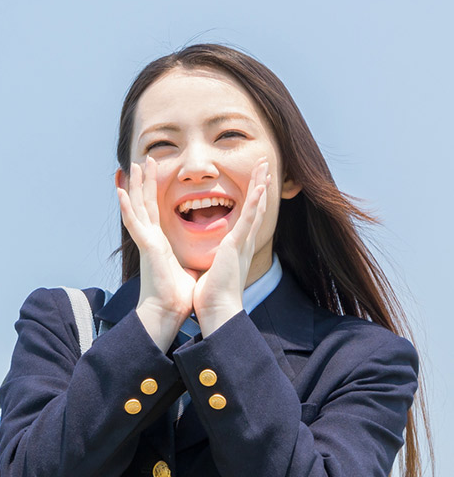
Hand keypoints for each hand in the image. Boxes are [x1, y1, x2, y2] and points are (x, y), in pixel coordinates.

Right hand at [117, 156, 195, 351]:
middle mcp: (150, 241)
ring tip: (133, 166)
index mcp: (159, 244)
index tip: (150, 176)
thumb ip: (187, 260)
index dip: (152, 194)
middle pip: (144, 205)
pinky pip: (134, 223)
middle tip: (141, 161)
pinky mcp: (147, 248)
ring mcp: (146, 243)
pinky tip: (122, 192)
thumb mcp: (186, 269)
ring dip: (134, 186)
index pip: (154, 213)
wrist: (166, 313)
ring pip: (137, 208)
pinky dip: (127, 207)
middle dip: (143, 182)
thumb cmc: (176, 298)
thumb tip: (199, 260)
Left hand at [192, 159, 270, 335]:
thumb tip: (211, 261)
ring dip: (260, 186)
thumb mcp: (213, 271)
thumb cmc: (212, 297)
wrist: (217, 311)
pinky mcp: (236, 247)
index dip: (253, 199)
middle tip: (265, 165)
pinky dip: (255, 203)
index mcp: (237, 249)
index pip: (247, 219)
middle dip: (260, 185)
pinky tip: (261, 186)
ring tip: (264, 166)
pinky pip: (248, 221)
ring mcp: (242, 244)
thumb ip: (215, 261)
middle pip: (256, 208)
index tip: (255, 182)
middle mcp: (244, 244)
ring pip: (255, 208)